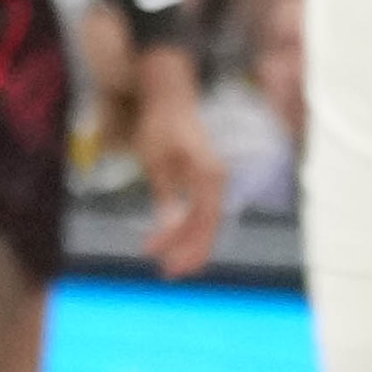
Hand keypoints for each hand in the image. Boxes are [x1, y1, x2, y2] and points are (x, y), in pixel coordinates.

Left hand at [126, 42, 227, 275]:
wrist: (169, 97)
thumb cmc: (160, 123)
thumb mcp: (154, 159)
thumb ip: (163, 193)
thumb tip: (167, 227)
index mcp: (208, 174)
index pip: (201, 218)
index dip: (184, 242)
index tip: (161, 258)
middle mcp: (217, 180)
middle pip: (208, 225)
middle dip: (188, 251)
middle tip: (166, 273)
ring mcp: (213, 181)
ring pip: (206, 222)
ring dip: (188, 245)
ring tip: (167, 264)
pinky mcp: (205, 182)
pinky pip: (201, 213)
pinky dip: (188, 230)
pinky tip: (173, 242)